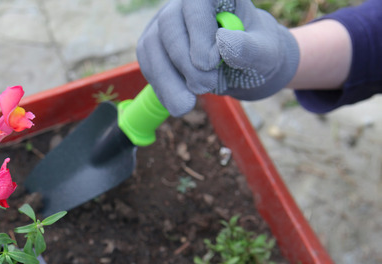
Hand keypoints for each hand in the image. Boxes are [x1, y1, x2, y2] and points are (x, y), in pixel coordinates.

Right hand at [136, 0, 299, 115]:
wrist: (244, 67)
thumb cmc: (257, 53)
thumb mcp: (264, 54)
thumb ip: (249, 48)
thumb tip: (223, 42)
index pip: (197, 1)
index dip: (199, 29)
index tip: (209, 63)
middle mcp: (186, 5)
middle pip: (169, 24)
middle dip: (184, 61)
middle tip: (206, 86)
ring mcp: (165, 24)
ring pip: (151, 46)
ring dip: (167, 79)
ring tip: (187, 104)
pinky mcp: (153, 46)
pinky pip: (147, 64)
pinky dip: (161, 87)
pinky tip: (178, 103)